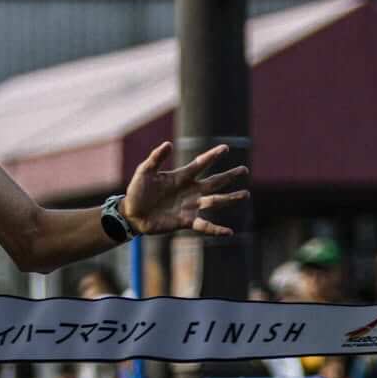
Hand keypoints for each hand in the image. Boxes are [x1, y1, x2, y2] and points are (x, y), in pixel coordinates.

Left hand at [125, 141, 250, 236]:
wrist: (131, 214)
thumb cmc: (137, 191)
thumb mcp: (144, 172)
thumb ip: (156, 158)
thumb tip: (168, 144)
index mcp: (181, 176)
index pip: (201, 163)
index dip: (212, 156)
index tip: (225, 148)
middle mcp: (190, 190)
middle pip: (214, 182)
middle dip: (229, 176)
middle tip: (244, 169)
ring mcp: (190, 206)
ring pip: (215, 201)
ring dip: (230, 199)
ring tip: (245, 194)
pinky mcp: (186, 221)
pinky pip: (204, 225)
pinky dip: (216, 230)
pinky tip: (230, 232)